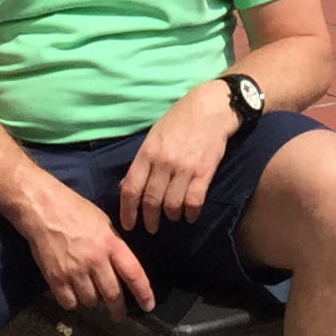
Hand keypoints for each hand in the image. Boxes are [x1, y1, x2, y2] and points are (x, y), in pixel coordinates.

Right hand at [22, 175, 154, 322]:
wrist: (42, 207)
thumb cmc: (73, 209)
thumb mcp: (102, 222)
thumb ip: (113, 245)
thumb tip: (120, 266)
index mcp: (110, 243)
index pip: (133, 273)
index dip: (143, 293)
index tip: (148, 306)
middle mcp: (95, 260)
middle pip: (113, 295)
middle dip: (118, 310)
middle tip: (119, 316)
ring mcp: (75, 270)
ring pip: (90, 301)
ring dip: (92, 301)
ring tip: (89, 292)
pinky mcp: (55, 278)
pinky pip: (69, 302)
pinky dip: (72, 301)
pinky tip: (71, 292)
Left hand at [119, 82, 238, 234]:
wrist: (210, 108)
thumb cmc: (179, 120)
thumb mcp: (154, 136)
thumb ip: (141, 162)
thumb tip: (125, 186)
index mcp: (147, 152)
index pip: (131, 188)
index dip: (127, 211)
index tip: (129, 225)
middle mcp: (163, 162)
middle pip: (151, 201)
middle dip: (149, 220)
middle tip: (152, 228)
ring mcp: (184, 168)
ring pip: (172, 205)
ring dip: (171, 216)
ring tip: (172, 217)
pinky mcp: (204, 172)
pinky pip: (194, 202)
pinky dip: (191, 214)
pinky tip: (190, 215)